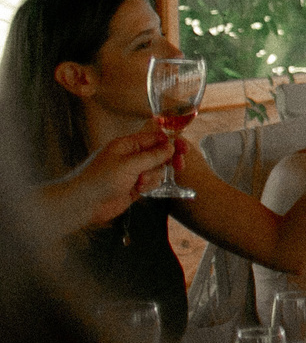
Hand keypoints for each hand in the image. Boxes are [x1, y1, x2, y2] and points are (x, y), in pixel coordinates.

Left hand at [50, 130, 172, 230]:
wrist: (84, 204)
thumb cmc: (102, 179)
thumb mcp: (129, 164)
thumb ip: (152, 156)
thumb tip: (171, 147)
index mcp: (127, 145)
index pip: (154, 138)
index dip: (170, 142)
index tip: (184, 149)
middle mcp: (131, 156)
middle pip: (159, 153)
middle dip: (168, 159)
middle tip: (180, 166)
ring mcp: (133, 172)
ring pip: (157, 169)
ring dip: (153, 176)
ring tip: (140, 183)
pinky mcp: (134, 187)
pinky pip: (151, 182)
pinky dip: (149, 185)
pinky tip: (140, 190)